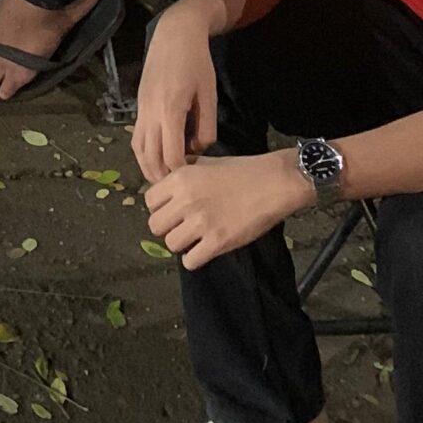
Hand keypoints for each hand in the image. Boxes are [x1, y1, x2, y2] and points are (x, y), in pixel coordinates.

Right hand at [132, 0, 220, 182]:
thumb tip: (199, 150)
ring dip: (149, 168)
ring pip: (138, 150)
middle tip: (178, 189)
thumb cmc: (197, 62)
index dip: (182, 173)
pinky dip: (143, 154)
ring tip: (165, 180)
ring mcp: (141, 108)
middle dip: (163, 177)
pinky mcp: (139, 105)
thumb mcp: (209, 94)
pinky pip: (136, 137)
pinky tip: (156, 159)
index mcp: (170, 109)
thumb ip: (206, 126)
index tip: (194, 182)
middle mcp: (151, 112)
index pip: (171, 155)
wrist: (174, 33)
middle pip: (150, 158)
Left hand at [144, 151, 305, 269]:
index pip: (149, 200)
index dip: (159, 207)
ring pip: (170, 244)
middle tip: (181, 226)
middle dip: (167, 227)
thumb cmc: (241, 170)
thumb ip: (184, 172)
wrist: (273, 183)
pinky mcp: (218, 242)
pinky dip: (194, 259)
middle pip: (155, 225)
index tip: (172, 209)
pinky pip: (190, 261)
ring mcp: (201, 223)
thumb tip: (167, 184)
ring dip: (181, 244)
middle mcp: (186, 201)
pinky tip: (203, 250)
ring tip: (194, 238)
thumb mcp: (206, 161)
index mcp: (181, 178)